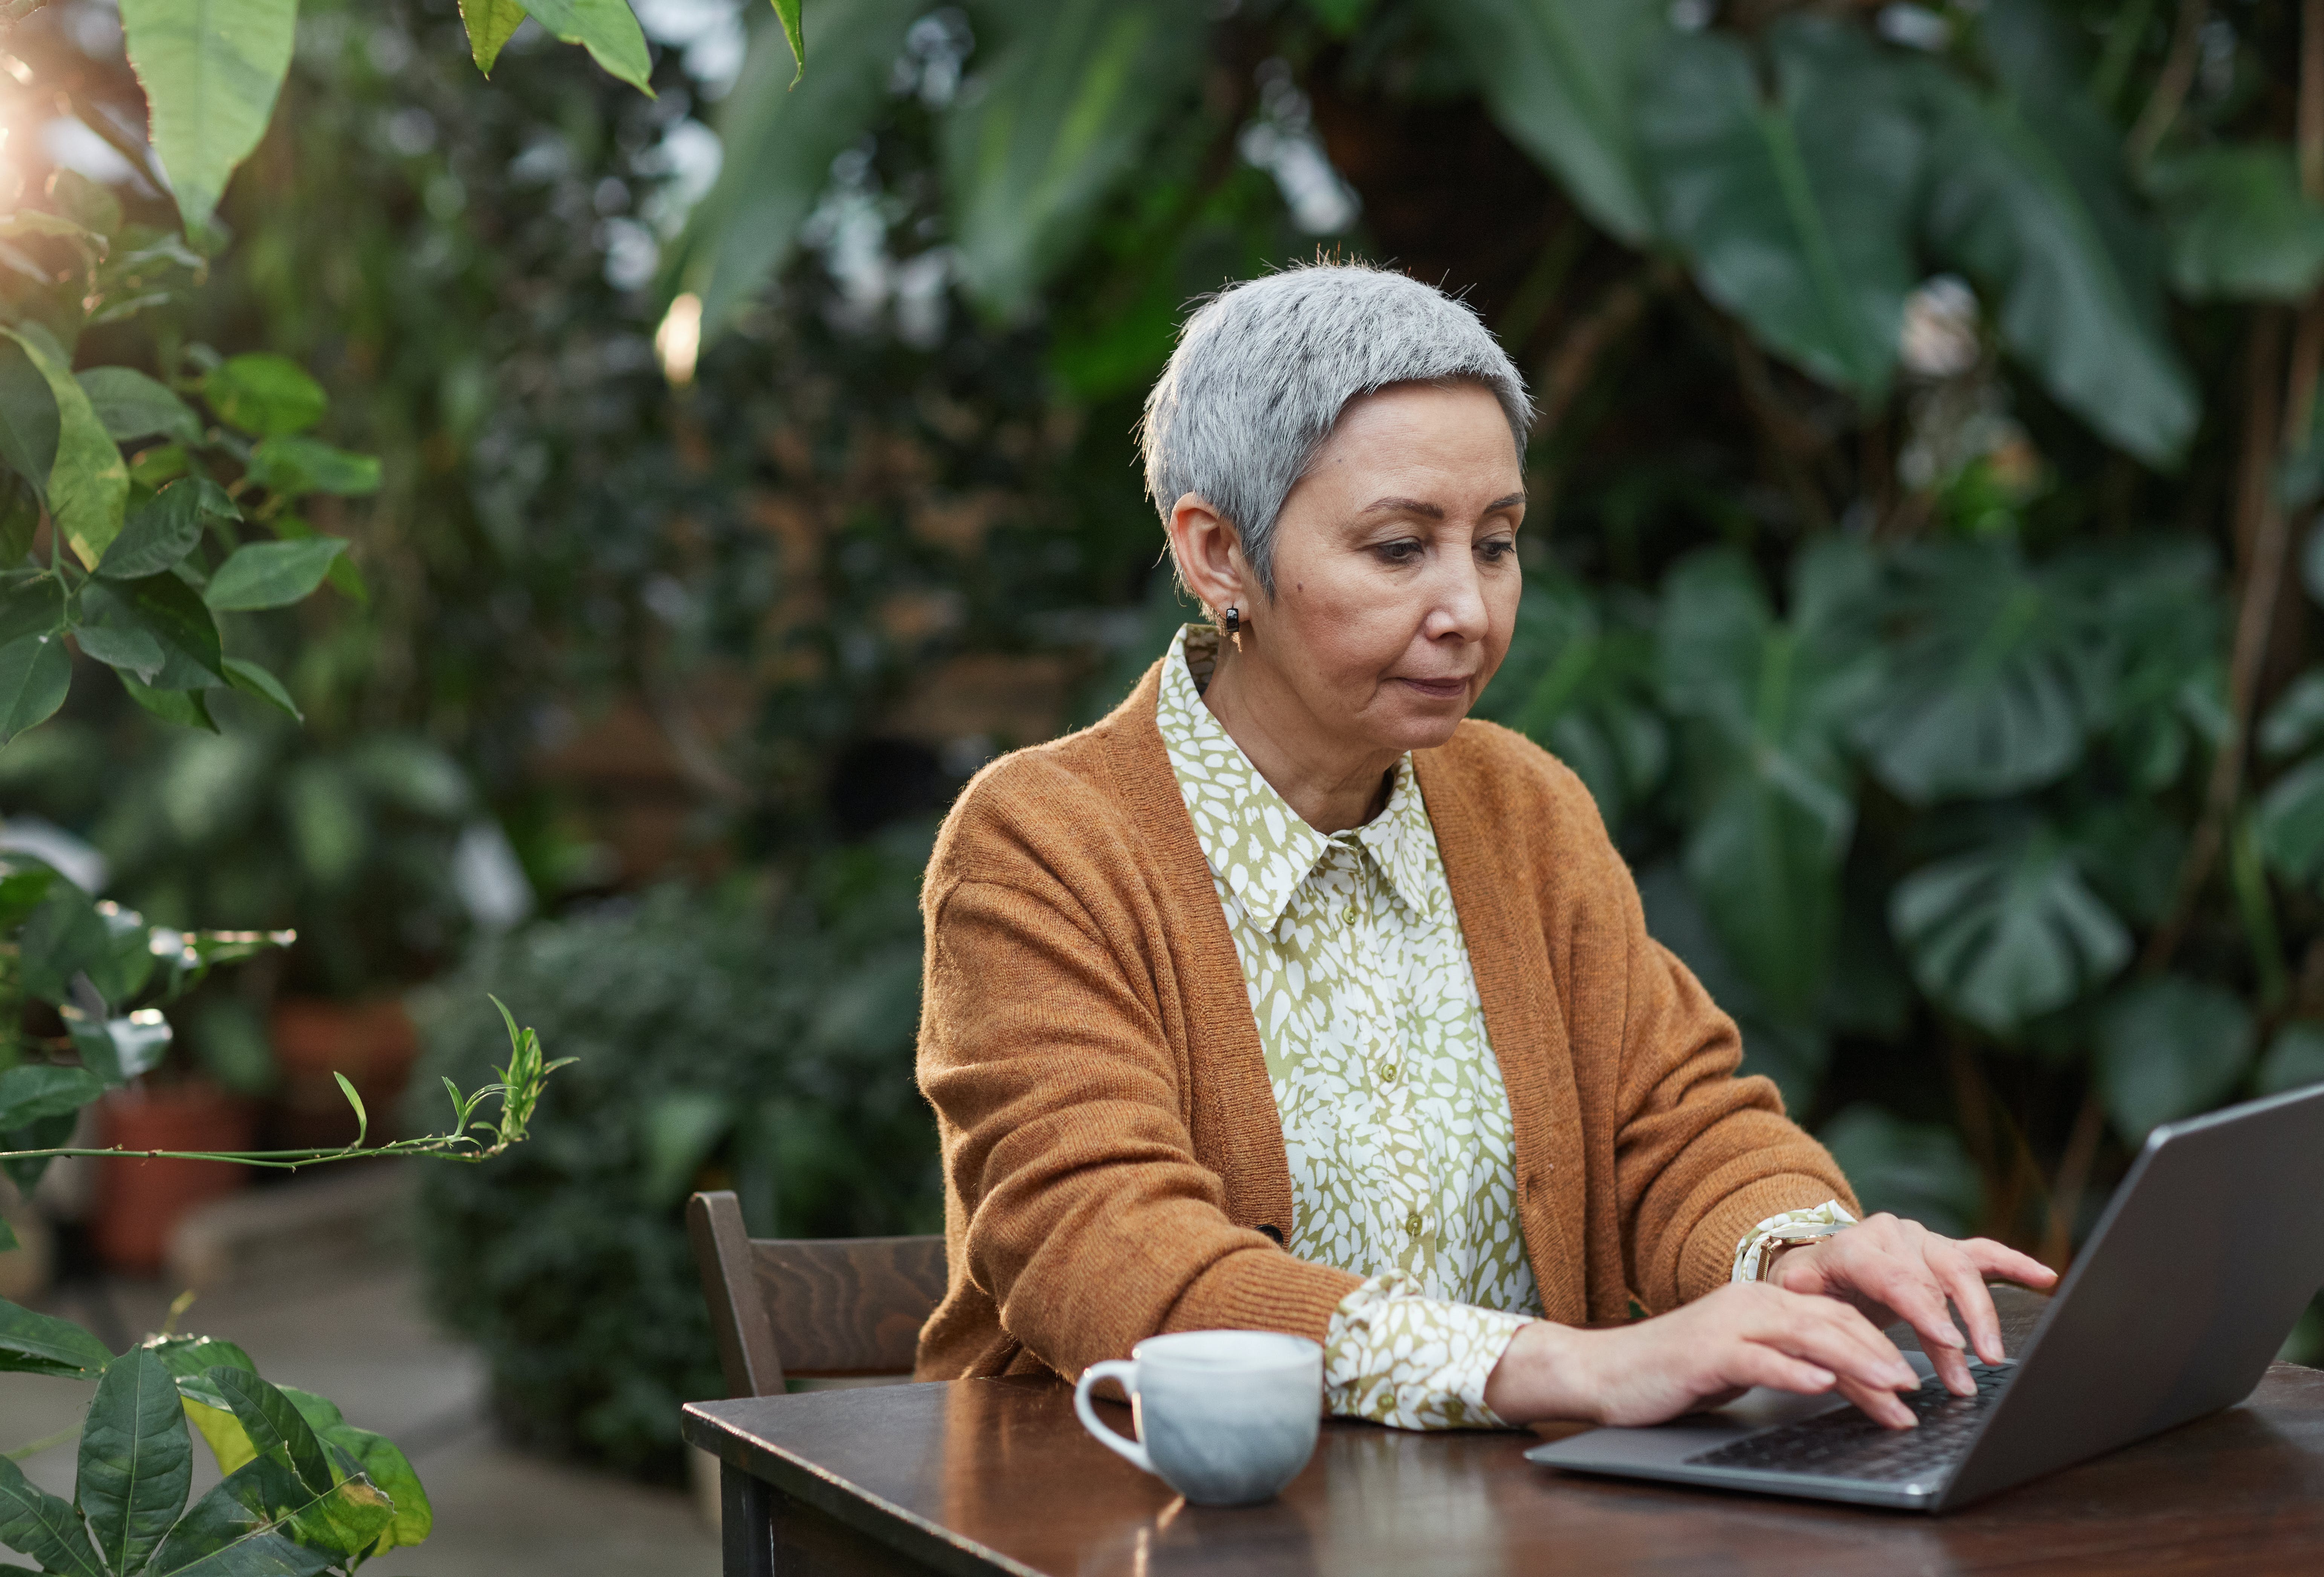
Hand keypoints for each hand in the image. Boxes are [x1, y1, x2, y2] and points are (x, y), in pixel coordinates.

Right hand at [1482, 1280, 1927, 1429]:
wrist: (1605, 1370)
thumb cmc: (1675, 1371)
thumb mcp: (1742, 1361)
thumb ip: (1787, 1360)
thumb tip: (1840, 1379)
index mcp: (1762, 1301)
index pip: (1835, 1317)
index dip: (1880, 1342)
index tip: (1915, 1375)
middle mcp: (1750, 1304)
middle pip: (1830, 1322)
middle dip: (1881, 1353)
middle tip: (1919, 1385)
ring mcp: (1727, 1326)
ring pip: (1805, 1336)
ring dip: (1855, 1363)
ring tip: (1893, 1387)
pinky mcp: (1705, 1354)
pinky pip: (1758, 1359)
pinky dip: (1793, 1371)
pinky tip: (1820, 1384)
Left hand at [1768, 1213, 2057, 1398]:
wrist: (1815, 1267)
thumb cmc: (1809, 1289)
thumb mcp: (1797, 1297)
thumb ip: (1810, 1309)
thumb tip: (1828, 1325)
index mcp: (1853, 1247)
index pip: (1896, 1278)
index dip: (1926, 1312)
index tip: (1950, 1344)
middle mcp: (1890, 1234)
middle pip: (1935, 1278)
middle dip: (1960, 1325)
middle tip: (1978, 1364)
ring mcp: (1920, 1239)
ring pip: (1962, 1270)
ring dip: (1983, 1313)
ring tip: (1995, 1353)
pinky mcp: (1942, 1248)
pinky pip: (1983, 1253)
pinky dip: (2014, 1263)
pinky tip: (2043, 1276)